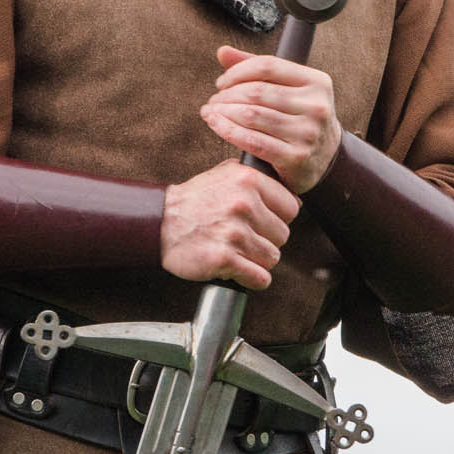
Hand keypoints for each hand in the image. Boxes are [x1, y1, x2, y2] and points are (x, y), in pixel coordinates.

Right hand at [161, 161, 299, 291]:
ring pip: (272, 258)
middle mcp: (244, 204)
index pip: (292, 208)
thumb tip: (293, 195)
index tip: (262, 222)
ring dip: (257, 260)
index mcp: (248, 180)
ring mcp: (234, 233)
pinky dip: (251, 279)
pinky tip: (238, 269)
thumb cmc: (195, 201)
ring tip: (238, 252)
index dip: (278, 218)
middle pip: (283, 235)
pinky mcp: (224, 258)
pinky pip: (259, 278)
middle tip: (244, 239)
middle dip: (266, 240)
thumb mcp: (225, 174)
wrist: (159, 223)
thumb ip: (257, 179)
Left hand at [200, 47, 341, 191]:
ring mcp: (307, 133)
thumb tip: (222, 52)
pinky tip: (217, 126)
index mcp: (316, 82)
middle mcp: (316, 106)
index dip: (238, 71)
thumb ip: (257, 68)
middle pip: (257, 92)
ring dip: (223, 113)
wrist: (326, 158)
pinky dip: (228, 131)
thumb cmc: (300, 117)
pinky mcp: (295, 157)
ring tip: (211, 113)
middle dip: (227, 95)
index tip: (222, 82)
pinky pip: (252, 141)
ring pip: (251, 115)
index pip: (267, 65)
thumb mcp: (289, 88)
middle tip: (214, 101)